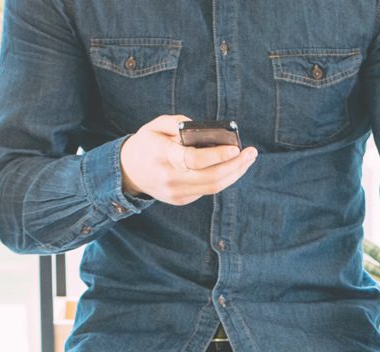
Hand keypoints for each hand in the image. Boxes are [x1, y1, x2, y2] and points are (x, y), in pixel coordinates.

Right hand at [120, 115, 257, 205]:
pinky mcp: (181, 200)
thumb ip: (177, 123)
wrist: (128, 171)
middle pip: (211, 178)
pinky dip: (222, 178)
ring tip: (247, 159)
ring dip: (234, 173)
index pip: (193, 160)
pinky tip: (232, 167)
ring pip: (213, 187)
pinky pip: (207, 189)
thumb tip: (202, 130)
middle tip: (252, 153)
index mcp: (162, 156)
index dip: (217, 156)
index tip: (236, 148)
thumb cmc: (147, 143)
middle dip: (236, 166)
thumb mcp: (155, 125)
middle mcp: (170, 178)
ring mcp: (176, 193)